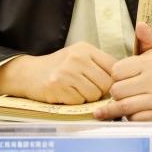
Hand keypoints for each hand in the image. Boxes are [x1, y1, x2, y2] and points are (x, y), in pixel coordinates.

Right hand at [0, 42, 115, 104]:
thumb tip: (122, 83)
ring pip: (94, 95)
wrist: (29, 73)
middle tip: (87, 90)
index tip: (106, 86)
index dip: (113, 81)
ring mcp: (67, 71)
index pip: (114, 68)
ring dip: (87, 98)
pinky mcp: (58, 86)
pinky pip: (79, 101)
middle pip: (106, 84)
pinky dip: (74, 102)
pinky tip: (65, 95)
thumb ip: (98, 66)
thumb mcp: (79, 58)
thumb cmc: (59, 68)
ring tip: (75, 91)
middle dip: (100, 92)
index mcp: (86, 49)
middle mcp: (77, 57)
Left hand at [94, 22, 151, 121]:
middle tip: (128, 91)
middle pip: (116, 90)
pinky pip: (133, 120)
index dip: (118, 75)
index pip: (116, 71)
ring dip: (122, 107)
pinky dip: (133, 118)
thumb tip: (140, 24)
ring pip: (122, 106)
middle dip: (119, 92)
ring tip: (129, 101)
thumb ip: (147, 38)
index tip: (126, 77)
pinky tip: (141, 112)